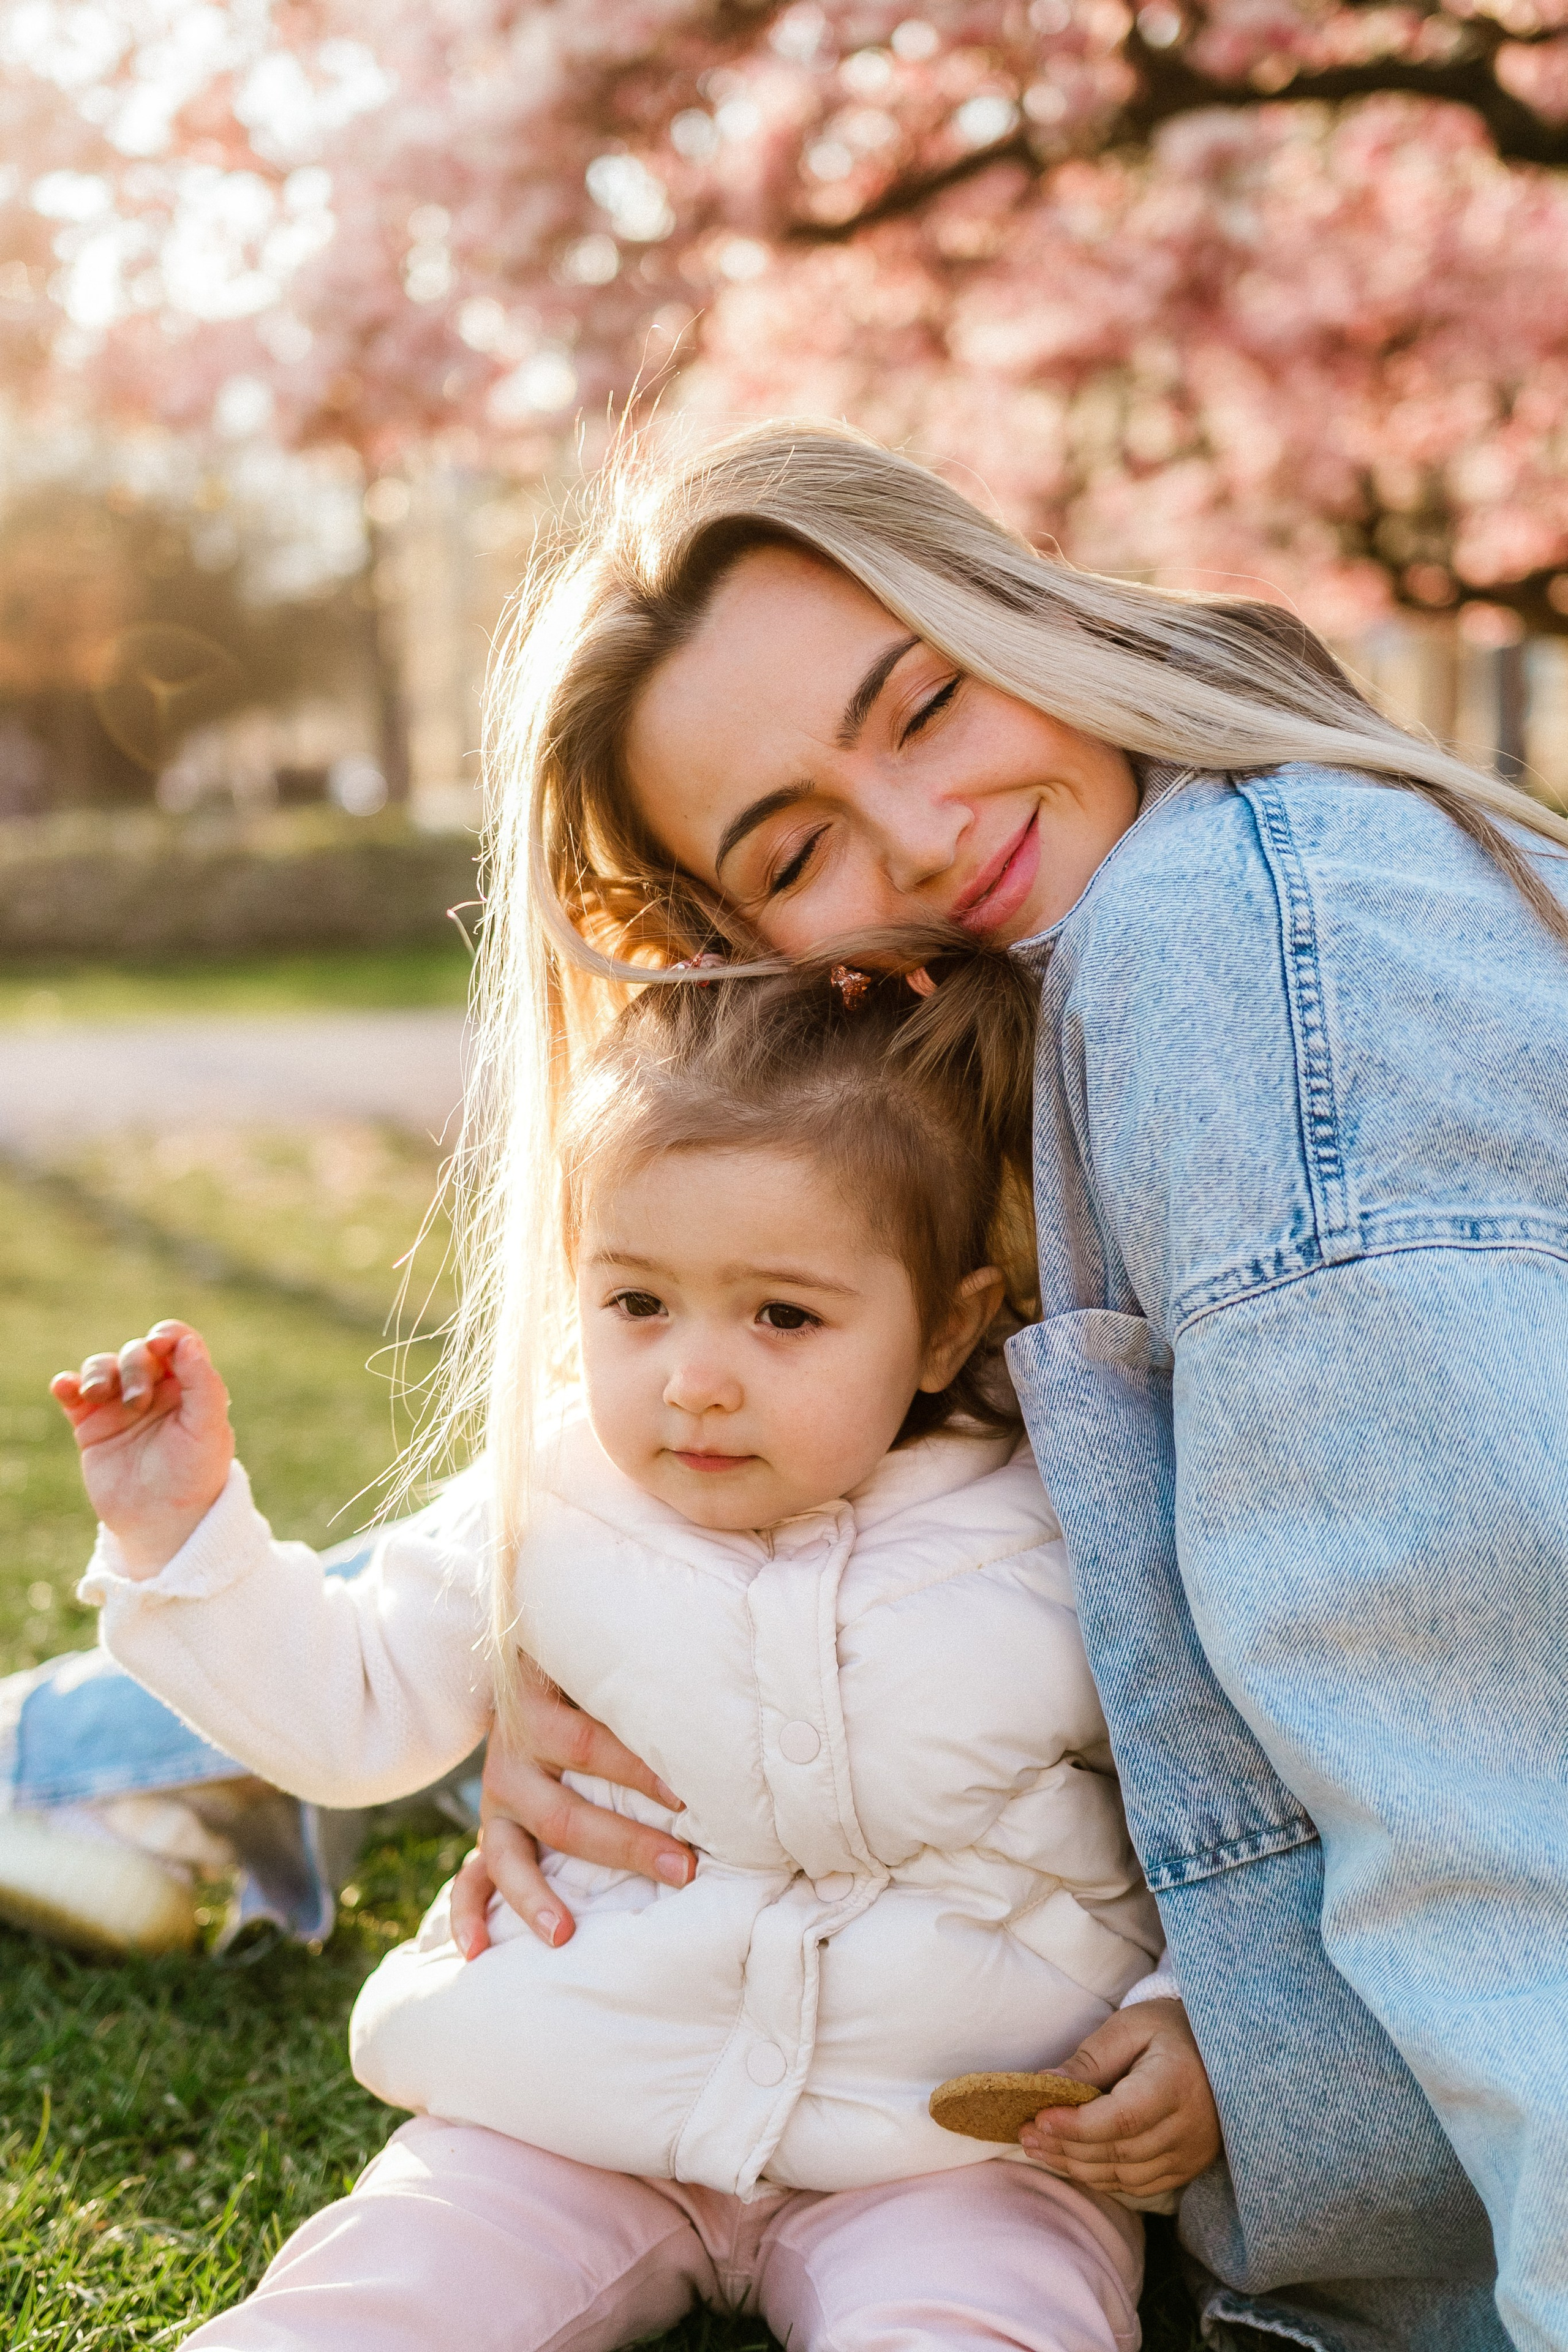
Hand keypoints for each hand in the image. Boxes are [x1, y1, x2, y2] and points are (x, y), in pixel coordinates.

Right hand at [51, 1321, 234, 1576]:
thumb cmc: (194, 1477)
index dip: (167, 1336)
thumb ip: (203, 1385)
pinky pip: (73, 1393)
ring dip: (98, 1372)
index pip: (177, 1343)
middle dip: (134, 1368)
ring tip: (96, 1395)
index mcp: (189, 1387)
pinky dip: (67, 1384)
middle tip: (136, 1403)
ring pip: (103, 1367)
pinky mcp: (91, 1425)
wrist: (161, 1524)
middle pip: (137, 1353)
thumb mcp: (208, 1431)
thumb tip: (188, 1343)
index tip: (159, 1346)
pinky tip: (65, 1388)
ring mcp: (120, 1406)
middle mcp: (155, 1390)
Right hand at [449, 1668, 695, 1958]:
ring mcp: (496, 1801)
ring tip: (564, 1934)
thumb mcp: (597, 1671)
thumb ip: (638, 1685)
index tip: (687, 1797)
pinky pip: (469, 1879)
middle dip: (626, 1845)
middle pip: (565, 1814)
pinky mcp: (491, 1830)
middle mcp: (511, 1760)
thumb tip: (711, 1711)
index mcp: (538, 1713)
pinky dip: (468, 1915)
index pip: (588, 1744)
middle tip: (684, 1868)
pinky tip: (480, 1949)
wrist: (525, 1676)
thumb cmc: (586, 1678)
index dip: (636, 1771)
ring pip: (508, 1856)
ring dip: (535, 1898)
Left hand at [1019, 1998, 1221, 2201]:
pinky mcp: (1188, 2167)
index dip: (1077, 2125)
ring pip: (1125, 2175)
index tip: (1039, 2118)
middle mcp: (1190, 2127)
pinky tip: (1073, 2161)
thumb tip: (1044, 2084)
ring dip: (1077, 2166)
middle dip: (1066, 2146)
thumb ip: (1089, 2059)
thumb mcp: (1128, 2027)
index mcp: (1177, 2082)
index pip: (1123, 2118)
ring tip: (1039, 2148)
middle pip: (1120, 2151)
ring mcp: (1192, 2153)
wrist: (1218, 2048)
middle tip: (1025, 2134)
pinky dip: (1102, 2177)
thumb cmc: (1166, 2029)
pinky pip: (1138, 2185)